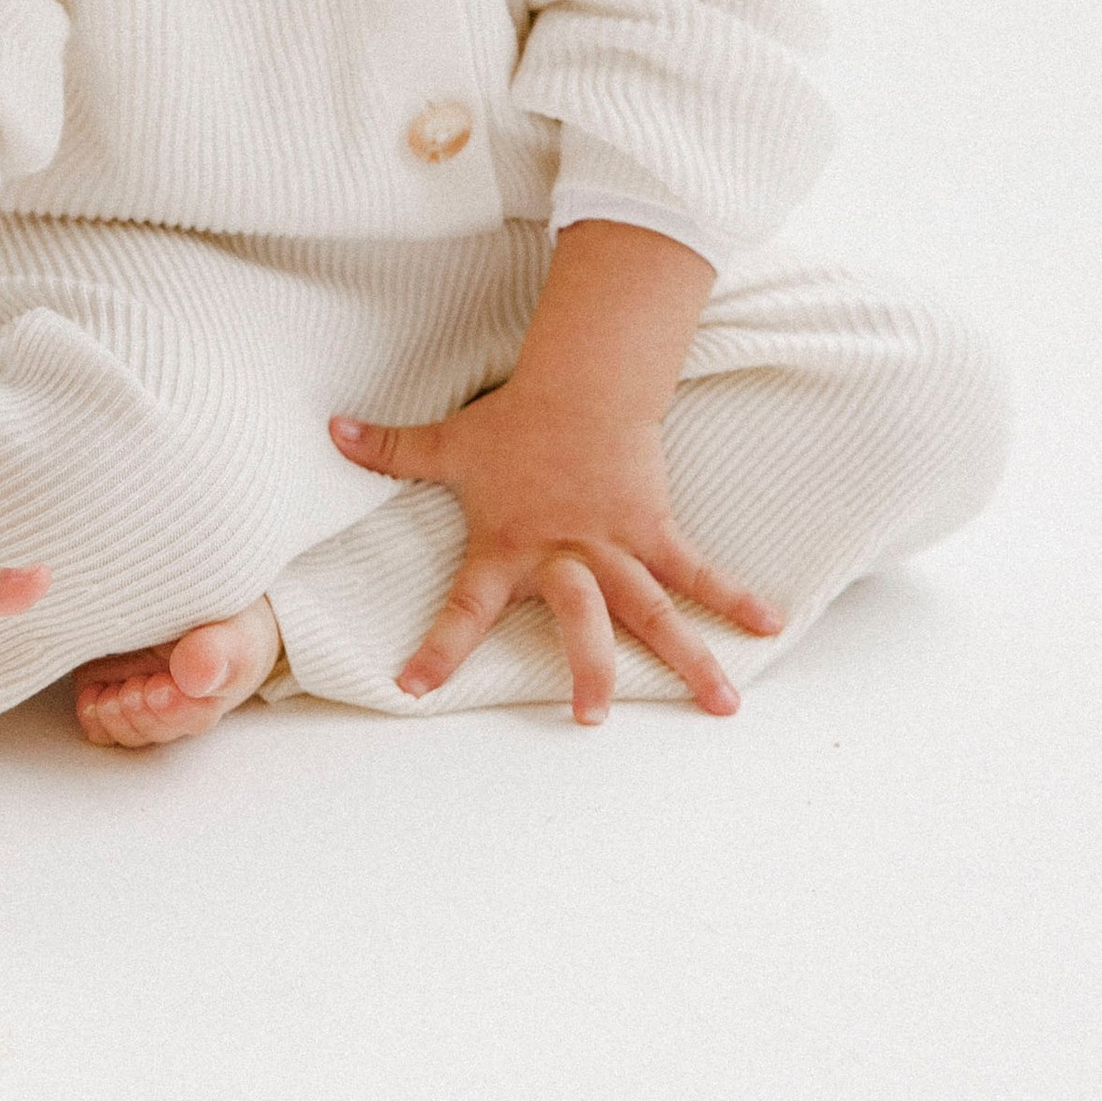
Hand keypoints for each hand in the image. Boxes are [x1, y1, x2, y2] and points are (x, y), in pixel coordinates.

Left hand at [328, 389, 780, 720]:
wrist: (580, 384)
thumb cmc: (513, 421)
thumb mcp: (448, 442)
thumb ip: (390, 448)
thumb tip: (331, 429)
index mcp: (506, 547)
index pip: (463, 607)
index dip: (437, 646)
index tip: (413, 687)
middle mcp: (563, 556)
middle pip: (579, 618)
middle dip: (587, 668)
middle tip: (590, 716)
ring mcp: (614, 546)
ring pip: (652, 610)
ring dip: (688, 657)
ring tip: (724, 706)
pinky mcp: (654, 529)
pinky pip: (697, 570)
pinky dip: (734, 595)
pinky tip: (770, 625)